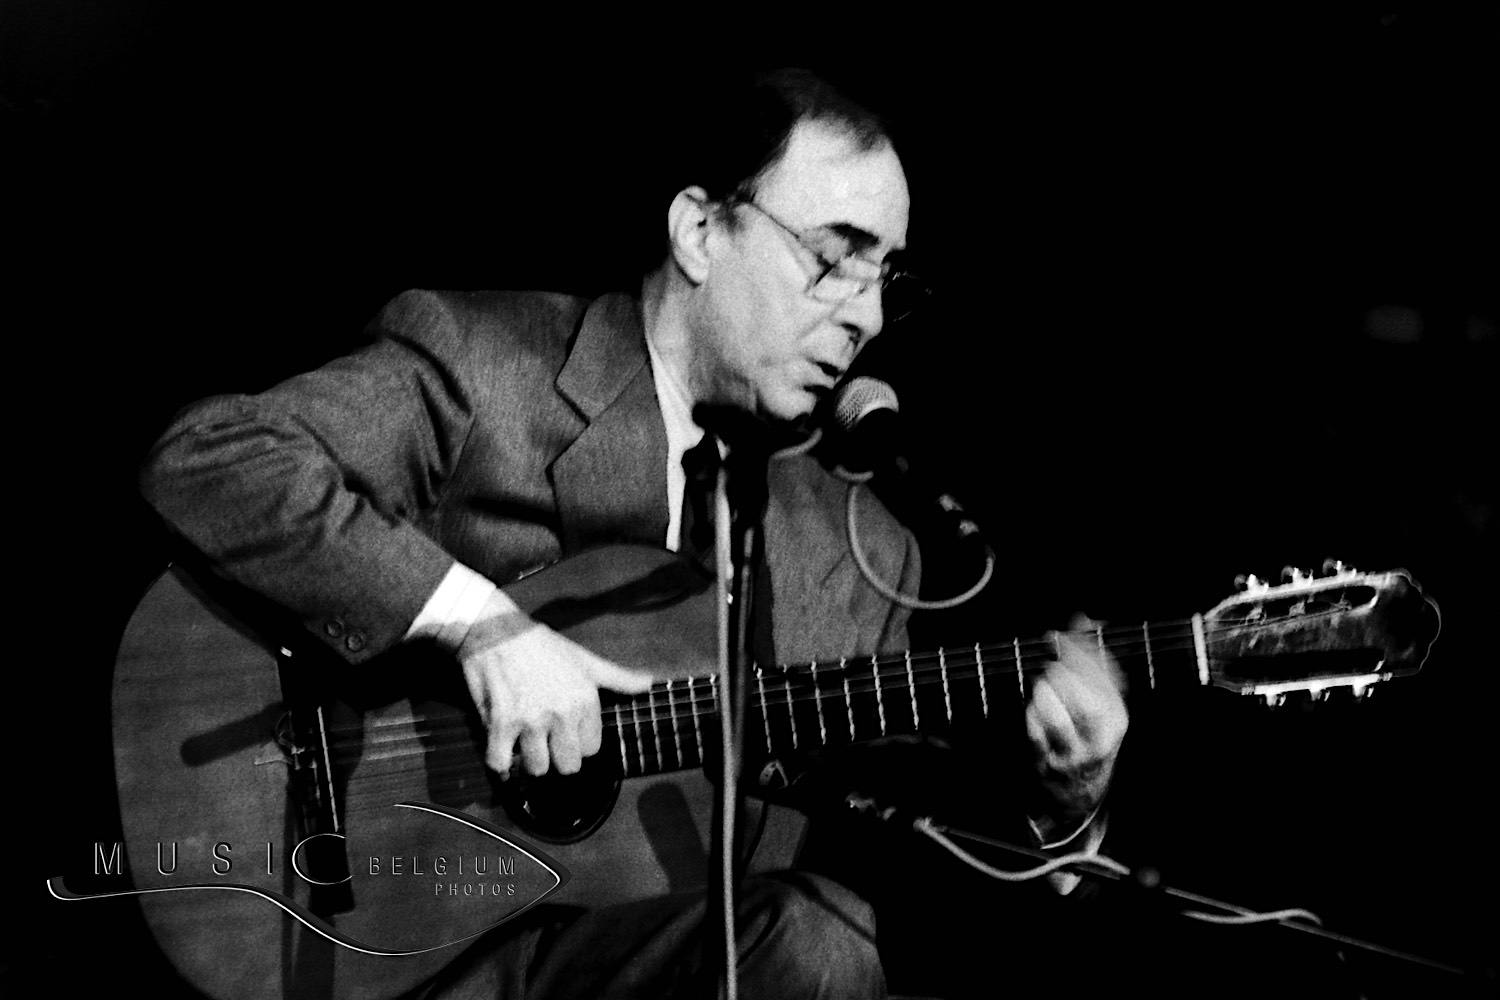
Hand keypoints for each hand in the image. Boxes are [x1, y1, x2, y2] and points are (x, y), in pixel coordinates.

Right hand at [458, 595, 651, 777]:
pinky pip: (500, 764)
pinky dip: (498, 761)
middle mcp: (563, 712)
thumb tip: (650, 682)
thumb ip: (618, 678)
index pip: (592, 749)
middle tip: (544, 739)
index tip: (564, 729)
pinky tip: (501, 747)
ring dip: (527, 760)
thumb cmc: (542, 646)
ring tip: (522, 739)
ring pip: (537, 769)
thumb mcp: (585, 659)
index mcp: (585, 699)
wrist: (496, 630)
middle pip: (568, 766)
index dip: (576, 742)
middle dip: (556, 756)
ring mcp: (531, 720)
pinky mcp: (501, 723)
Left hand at [1025, 614, 1128, 837]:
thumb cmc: (1088, 733)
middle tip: (1050, 667)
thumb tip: (1081, 617)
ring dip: (1045, 696)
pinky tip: (1033, 709)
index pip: (1104, 680)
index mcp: (1117, 717)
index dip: (1077, 652)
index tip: (1057, 636)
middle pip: (1087, 704)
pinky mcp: (1048, 764)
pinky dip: (1031, 717)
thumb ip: (1091, 657)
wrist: (1080, 790)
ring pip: (1061, 721)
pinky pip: (1037, 736)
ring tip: (1042, 686)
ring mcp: (1074, 753)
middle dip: (1064, 677)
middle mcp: (1101, 738)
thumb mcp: (1099, 698)